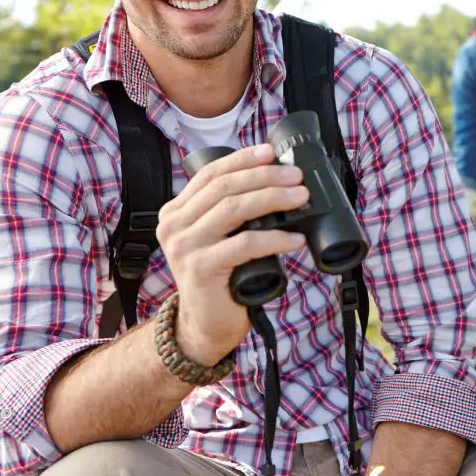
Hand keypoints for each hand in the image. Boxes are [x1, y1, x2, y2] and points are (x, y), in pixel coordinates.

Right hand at [155, 143, 308, 364]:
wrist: (205, 323)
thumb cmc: (221, 276)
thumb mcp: (218, 237)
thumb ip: (230, 210)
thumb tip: (277, 180)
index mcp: (176, 211)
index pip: (210, 174)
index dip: (242, 160)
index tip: (271, 152)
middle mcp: (173, 225)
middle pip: (224, 187)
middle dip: (265, 177)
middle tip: (296, 177)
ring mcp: (184, 246)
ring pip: (233, 209)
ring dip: (272, 199)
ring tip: (301, 198)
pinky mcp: (200, 268)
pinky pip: (244, 244)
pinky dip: (274, 238)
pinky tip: (295, 238)